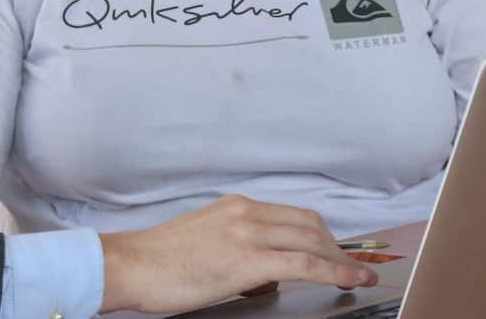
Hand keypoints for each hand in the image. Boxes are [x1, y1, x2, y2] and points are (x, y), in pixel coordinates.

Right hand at [97, 195, 375, 313]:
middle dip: (335, 247)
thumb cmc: (158, 260)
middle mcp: (246, 212)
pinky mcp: (249, 260)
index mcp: (235, 206)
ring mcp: (249, 234)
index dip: (321, 234)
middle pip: (310, 224)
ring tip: (354, 275)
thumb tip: (261, 268)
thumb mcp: (203, 236)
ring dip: (339, 259)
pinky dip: (335, 271)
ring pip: (313, 241)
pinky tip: (350, 279)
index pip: (293, 215)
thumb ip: (235, 241)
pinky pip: (305, 264)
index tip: (335, 249)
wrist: (131, 265)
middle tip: (347, 267)